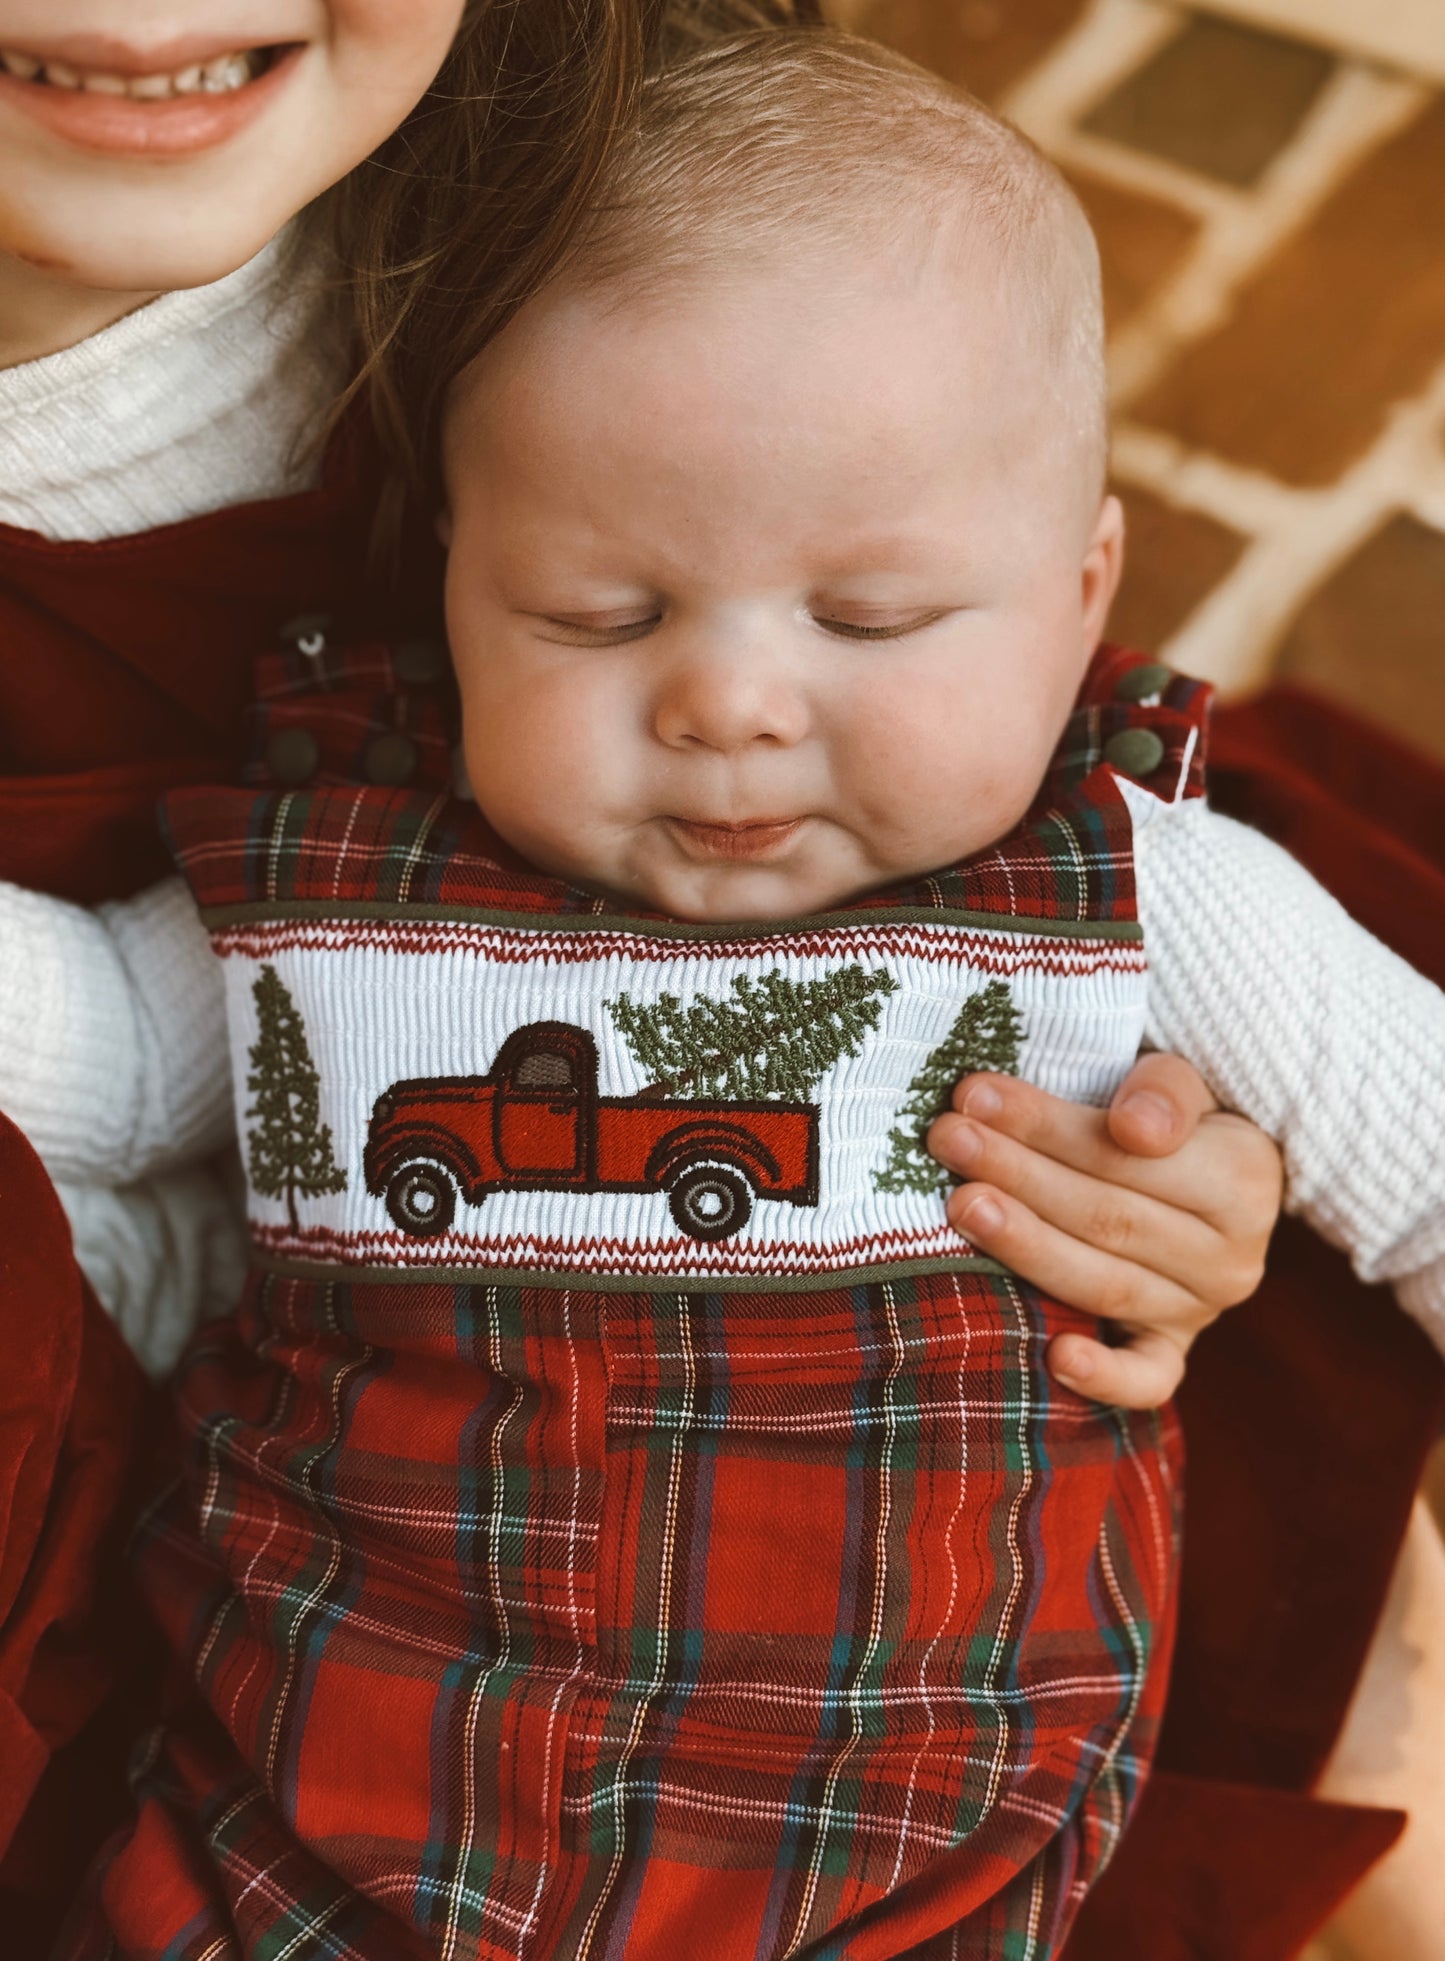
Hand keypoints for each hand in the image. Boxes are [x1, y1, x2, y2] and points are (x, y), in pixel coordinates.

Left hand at [926, 1052, 1282, 1409]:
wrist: (1204, 1172)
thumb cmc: (1167, 1115)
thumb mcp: (1177, 1081)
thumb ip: (1165, 1090)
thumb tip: (1135, 1129)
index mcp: (1244, 1179)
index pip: (1127, 1156)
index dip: (1047, 1126)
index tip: (976, 1097)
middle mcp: (1231, 1257)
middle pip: (1106, 1217)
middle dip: (1018, 1174)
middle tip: (948, 1139)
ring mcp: (1199, 1312)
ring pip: (1103, 1284)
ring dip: (1025, 1245)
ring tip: (961, 1204)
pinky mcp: (1171, 1351)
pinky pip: (1147, 1378)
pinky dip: (1105, 1377)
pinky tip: (1056, 1359)